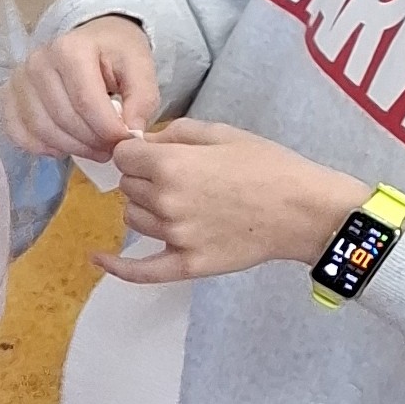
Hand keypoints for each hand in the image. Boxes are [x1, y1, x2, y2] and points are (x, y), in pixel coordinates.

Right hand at [5, 16, 160, 161]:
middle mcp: (37, 62)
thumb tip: (131, 133)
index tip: (125, 140)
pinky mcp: (8, 97)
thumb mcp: (140, 67)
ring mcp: (18, 80)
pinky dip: (43, 148)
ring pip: (42, 130)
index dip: (107, 129)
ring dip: (71, 148)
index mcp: (70, 49)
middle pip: (63, 118)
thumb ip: (142, 99)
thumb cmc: (115, 54)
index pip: (85, 101)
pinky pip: (19, 133)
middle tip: (111, 148)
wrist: (91, 41)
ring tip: (93, 149)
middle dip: (91, 142)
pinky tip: (64, 146)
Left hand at [94, 121, 365, 284]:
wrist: (306, 210)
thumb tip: (142, 141)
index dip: (136, 152)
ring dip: (146, 208)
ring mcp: (173, 235)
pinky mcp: (185, 264)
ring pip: (133, 217)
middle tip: (183, 178)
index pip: (122, 156)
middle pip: (127, 186)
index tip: (153, 153)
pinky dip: (116, 266)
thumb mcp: (222, 133)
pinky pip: (139, 270)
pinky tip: (98, 258)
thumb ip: (175, 133)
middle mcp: (164, 201)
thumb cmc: (269, 165)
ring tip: (183, 203)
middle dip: (144, 178)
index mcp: (169, 165)